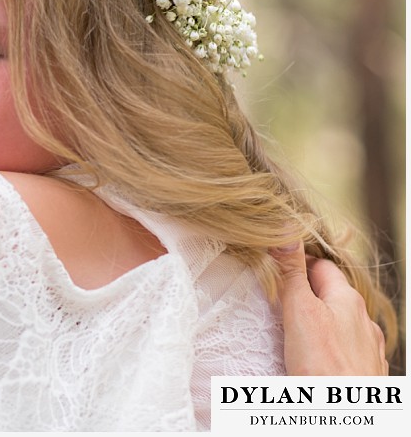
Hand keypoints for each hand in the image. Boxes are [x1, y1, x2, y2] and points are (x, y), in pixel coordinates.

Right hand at [273, 242, 386, 375]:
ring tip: (296, 330)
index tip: (275, 268)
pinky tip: (318, 357)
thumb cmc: (324, 367)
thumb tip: (286, 229)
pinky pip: (347, 348)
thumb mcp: (300, 312)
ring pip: (340, 322)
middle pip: (331, 294)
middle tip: (279, 300)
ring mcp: (368, 347)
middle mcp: (363, 320)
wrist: (346, 416)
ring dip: (321, 321)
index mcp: (348, 299)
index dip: (297, 263)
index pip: (321, 265)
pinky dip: (331, 346)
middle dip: (307, 294)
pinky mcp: (367, 372)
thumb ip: (291, 273)